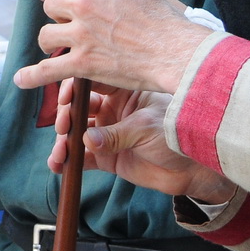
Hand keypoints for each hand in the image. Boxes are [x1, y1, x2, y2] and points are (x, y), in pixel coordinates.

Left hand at [13, 0, 208, 97]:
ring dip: (51, 40)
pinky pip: (46, 70)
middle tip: (74, 23)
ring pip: (46, 33)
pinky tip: (21, 79)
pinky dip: (31, 76)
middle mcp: (86, 3)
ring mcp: (81, 34)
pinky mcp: (82, 62)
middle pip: (51, 3)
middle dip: (60, 14)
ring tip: (59, 45)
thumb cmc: (163, 20)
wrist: (175, 51)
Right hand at [48, 78, 234, 201]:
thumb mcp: (146, 128)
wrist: (192, 169)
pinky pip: (81, 157)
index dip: (74, 88)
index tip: (65, 98)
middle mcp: (112, 108)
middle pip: (78, 106)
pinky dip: (67, 161)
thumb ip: (116, 134)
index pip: (91, 81)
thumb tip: (87, 139)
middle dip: (66, 116)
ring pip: (75, 132)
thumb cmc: (176, 135)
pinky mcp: (106, 157)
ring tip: (60, 152)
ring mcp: (107, 132)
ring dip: (63, 140)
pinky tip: (57, 164)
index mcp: (123, 90)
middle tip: (64, 127)